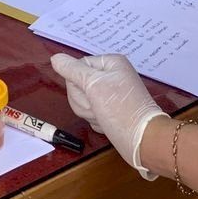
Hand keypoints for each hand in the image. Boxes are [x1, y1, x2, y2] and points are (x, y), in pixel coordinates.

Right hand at [50, 53, 165, 177]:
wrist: (142, 141)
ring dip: (89, 112)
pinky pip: (90, 112)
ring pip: (81, 100)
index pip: (76, 66)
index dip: (77, 82)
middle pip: (77, 84)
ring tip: (103, 116)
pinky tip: (106, 123)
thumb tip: (55, 58)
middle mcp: (110, 76)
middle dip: (83, 100)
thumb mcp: (93, 85)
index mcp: (109, 63)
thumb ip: (71, 70)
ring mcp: (109, 95)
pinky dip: (95, 120)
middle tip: (97, 107)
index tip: (90, 92)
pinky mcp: (109, 111)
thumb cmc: (120, 109)